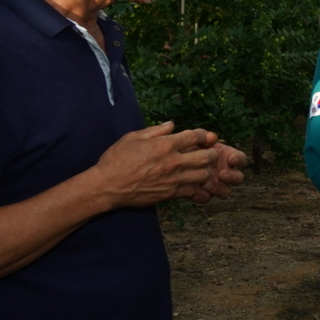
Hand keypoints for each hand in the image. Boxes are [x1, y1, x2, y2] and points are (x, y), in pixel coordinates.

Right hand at [93, 122, 219, 207]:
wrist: (108, 186)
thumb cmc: (116, 159)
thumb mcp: (133, 137)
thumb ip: (155, 130)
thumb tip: (172, 124)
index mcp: (165, 145)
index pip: (195, 136)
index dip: (203, 135)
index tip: (203, 136)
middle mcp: (173, 162)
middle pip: (206, 157)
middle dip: (211, 153)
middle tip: (209, 152)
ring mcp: (173, 180)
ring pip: (203, 175)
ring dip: (205, 170)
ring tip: (201, 168)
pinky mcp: (170, 194)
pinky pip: (192, 190)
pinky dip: (195, 186)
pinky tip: (191, 182)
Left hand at [185, 141, 247, 203]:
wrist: (169, 161)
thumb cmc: (183, 147)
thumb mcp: (190, 139)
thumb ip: (201, 136)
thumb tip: (212, 136)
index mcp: (226, 157)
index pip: (240, 159)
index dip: (238, 160)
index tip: (231, 160)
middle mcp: (224, 171)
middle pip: (238, 178)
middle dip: (232, 177)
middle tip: (221, 175)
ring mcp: (215, 183)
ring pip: (226, 191)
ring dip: (218, 188)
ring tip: (204, 184)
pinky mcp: (203, 193)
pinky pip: (208, 198)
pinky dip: (202, 197)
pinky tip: (193, 194)